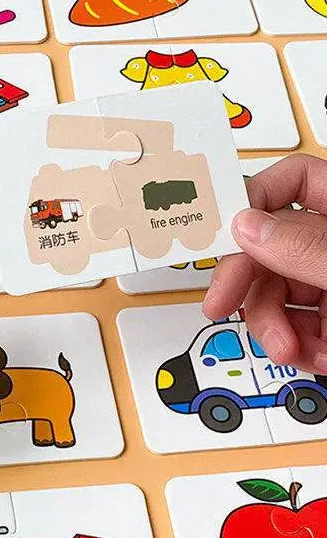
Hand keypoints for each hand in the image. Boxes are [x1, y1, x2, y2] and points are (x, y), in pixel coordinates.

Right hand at [204, 153, 326, 372]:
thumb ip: (308, 248)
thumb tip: (250, 226)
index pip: (297, 180)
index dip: (255, 198)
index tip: (223, 233)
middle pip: (271, 246)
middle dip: (249, 284)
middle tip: (220, 304)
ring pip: (277, 292)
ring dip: (273, 327)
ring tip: (292, 350)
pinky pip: (298, 327)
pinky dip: (299, 347)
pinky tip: (319, 358)